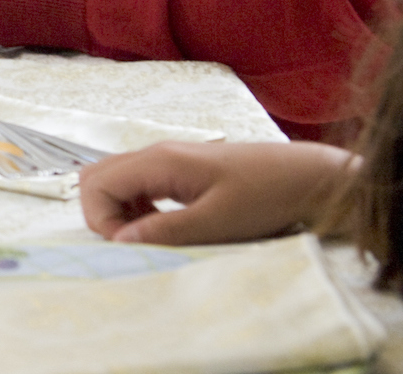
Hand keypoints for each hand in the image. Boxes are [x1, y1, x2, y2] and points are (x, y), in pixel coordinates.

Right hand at [79, 141, 356, 244]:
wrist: (306, 177)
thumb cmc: (267, 195)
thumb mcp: (218, 221)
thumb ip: (166, 230)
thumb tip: (120, 241)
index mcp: (159, 161)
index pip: (97, 185)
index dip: (101, 221)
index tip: (130, 247)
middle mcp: (155, 153)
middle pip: (96, 177)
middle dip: (101, 214)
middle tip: (132, 242)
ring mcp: (166, 159)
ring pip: (115, 179)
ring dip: (118, 211)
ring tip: (149, 237)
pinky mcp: (179, 168)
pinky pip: (137, 183)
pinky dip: (135, 206)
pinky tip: (162, 225)